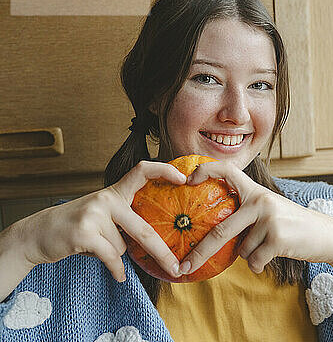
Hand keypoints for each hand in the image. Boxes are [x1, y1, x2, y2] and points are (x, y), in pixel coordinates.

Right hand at [13, 161, 186, 282]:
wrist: (35, 234)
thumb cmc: (75, 226)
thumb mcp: (101, 214)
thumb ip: (125, 219)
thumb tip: (157, 239)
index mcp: (114, 192)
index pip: (142, 171)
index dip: (164, 170)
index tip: (184, 177)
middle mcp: (106, 199)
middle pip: (143, 228)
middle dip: (162, 252)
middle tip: (176, 267)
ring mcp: (94, 214)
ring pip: (123, 247)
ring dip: (114, 254)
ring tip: (95, 246)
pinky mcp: (84, 232)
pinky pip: (112, 257)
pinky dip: (115, 269)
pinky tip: (118, 275)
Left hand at [181, 161, 332, 275]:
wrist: (325, 234)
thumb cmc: (292, 226)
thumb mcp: (269, 211)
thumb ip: (245, 215)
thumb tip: (213, 235)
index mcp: (255, 191)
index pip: (227, 171)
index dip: (205, 171)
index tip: (186, 180)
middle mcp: (260, 201)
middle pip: (221, 230)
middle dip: (200, 252)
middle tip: (183, 267)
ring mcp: (269, 219)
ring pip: (242, 251)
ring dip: (251, 256)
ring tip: (270, 245)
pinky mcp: (277, 238)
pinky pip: (254, 261)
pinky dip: (259, 265)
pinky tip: (274, 255)